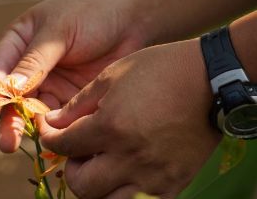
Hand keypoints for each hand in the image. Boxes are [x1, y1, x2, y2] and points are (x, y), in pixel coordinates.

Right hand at [0, 0, 144, 151]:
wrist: (131, 20)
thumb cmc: (91, 14)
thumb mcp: (59, 32)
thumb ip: (35, 61)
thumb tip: (9, 89)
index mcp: (21, 41)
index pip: (1, 68)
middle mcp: (32, 65)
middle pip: (14, 95)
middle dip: (10, 119)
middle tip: (7, 143)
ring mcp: (52, 82)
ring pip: (34, 110)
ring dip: (30, 128)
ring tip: (26, 147)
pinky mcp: (71, 96)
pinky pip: (57, 116)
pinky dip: (54, 129)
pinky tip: (53, 140)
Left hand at [39, 39, 221, 198]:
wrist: (209, 80)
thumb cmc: (159, 71)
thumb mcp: (111, 77)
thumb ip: (78, 105)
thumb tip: (54, 122)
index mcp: (112, 127)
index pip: (63, 145)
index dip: (48, 137)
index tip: (48, 130)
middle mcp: (130, 158)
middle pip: (80, 185)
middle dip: (70, 167)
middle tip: (78, 150)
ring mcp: (154, 176)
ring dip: (96, 185)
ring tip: (101, 162)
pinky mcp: (174, 184)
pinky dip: (123, 189)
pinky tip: (126, 167)